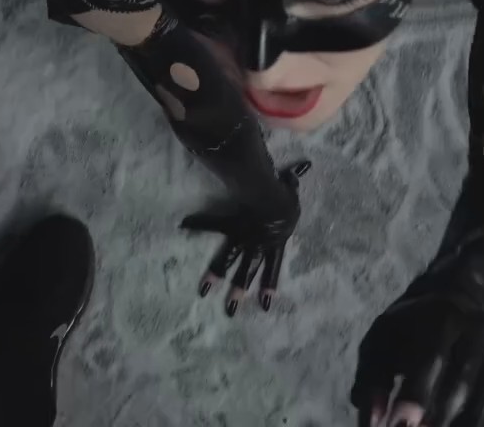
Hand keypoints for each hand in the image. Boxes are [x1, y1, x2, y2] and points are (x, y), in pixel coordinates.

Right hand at [179, 160, 310, 316]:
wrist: (274, 200)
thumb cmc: (286, 197)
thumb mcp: (292, 195)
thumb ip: (293, 187)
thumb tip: (300, 171)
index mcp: (275, 242)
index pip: (272, 268)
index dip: (269, 286)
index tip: (265, 305)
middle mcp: (258, 245)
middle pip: (248, 271)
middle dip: (239, 290)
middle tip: (231, 311)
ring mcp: (243, 237)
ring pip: (230, 260)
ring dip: (216, 275)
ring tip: (203, 291)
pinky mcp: (232, 225)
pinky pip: (214, 225)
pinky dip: (199, 224)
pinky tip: (184, 225)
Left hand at [350, 293, 483, 426]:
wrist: (454, 299)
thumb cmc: (408, 330)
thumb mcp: (382, 341)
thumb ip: (372, 380)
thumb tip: (371, 422)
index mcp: (442, 317)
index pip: (430, 358)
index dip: (415, 395)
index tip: (397, 424)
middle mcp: (477, 330)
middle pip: (464, 380)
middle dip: (440, 417)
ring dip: (470, 424)